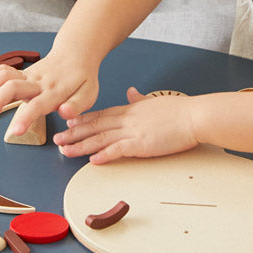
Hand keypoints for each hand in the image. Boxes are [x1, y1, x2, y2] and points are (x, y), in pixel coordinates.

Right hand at [0, 50, 99, 137]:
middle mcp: (38, 82)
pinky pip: (2, 70)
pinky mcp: (22, 73)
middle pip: (11, 87)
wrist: (76, 53)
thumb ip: (76, 105)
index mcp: (54, 92)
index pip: (37, 105)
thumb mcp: (89, 93)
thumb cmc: (82, 77)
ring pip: (3, 77)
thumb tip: (64, 113)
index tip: (16, 131)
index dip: (25, 118)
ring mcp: (28, 76)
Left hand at [54, 87, 198, 163]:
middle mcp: (128, 119)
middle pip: (95, 126)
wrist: (194, 116)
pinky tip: (92, 160)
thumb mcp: (155, 100)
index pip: (101, 115)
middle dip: (74, 134)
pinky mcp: (142, 144)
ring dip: (81, 146)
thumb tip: (132, 92)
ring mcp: (134, 131)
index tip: (69, 124)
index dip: (83, 120)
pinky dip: (104, 155)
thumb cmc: (180, 111)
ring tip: (66, 151)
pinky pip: (119, 150)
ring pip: (101, 138)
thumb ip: (140, 99)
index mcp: (131, 110)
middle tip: (57, 140)